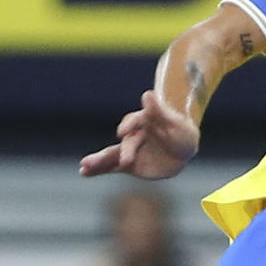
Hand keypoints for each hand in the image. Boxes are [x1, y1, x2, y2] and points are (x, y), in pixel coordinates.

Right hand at [81, 91, 198, 179]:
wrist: (181, 149)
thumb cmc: (181, 132)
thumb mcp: (176, 123)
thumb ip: (160, 111)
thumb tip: (147, 94)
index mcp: (144, 120)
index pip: (134, 122)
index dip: (129, 126)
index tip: (123, 132)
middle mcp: (134, 135)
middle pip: (124, 142)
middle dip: (123, 151)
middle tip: (123, 160)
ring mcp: (130, 150)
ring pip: (113, 155)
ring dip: (99, 161)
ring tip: (84, 165)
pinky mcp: (129, 164)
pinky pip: (112, 167)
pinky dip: (98, 170)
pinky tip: (84, 171)